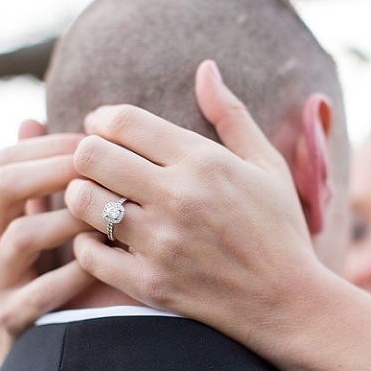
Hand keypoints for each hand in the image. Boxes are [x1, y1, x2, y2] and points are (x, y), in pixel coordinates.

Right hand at [0, 120, 95, 370]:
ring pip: (23, 236)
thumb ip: (37, 178)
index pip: (4, 161)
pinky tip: (106, 258)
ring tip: (108, 209)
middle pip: (3, 187)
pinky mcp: (14, 316)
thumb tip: (30, 119)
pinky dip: (76, 272)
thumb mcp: (35, 219)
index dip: (48, 145)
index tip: (93, 138)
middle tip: (97, 164)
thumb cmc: (44, 269)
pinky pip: (43, 291)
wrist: (35, 343)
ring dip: (69, 217)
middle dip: (53, 169)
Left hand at [66, 60, 322, 343]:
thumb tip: (206, 68)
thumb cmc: (280, 229)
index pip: (124, 121)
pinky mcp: (150, 284)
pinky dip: (87, 244)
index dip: (103, 119)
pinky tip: (105, 241)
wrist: (289, 302)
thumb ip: (232, 115)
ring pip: (82, 201)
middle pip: (91, 155)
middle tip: (98, 165)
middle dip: (86, 153)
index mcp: (205, 162)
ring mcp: (161, 243)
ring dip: (83, 196)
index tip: (104, 129)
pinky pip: (88, 254)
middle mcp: (178, 198)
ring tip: (99, 201)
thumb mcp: (268, 165)